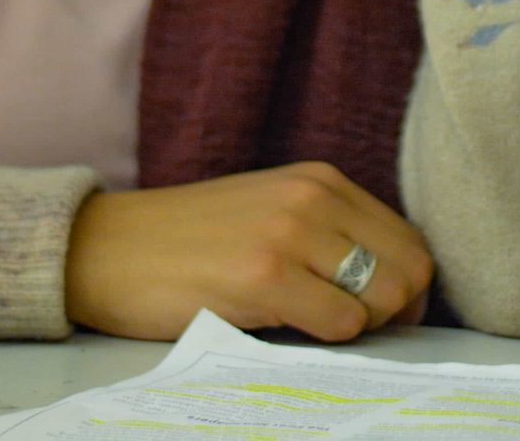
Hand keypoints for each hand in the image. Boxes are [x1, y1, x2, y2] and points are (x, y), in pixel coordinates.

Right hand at [66, 162, 434, 341]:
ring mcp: (289, 234)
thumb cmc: (187, 243)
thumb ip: (326, 232)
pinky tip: (293, 330)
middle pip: (410, 267)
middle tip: (359, 333)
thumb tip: (391, 285)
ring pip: (386, 295)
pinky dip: (332, 338)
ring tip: (322, 329)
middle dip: (397, 312)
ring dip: (365, 326)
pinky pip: (342, 321)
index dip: (408, 288)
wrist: (108, 249)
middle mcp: (313, 198)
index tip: (382, 317)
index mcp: (320, 181)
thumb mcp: (269, 212)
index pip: (409, 239)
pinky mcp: (264, 275)